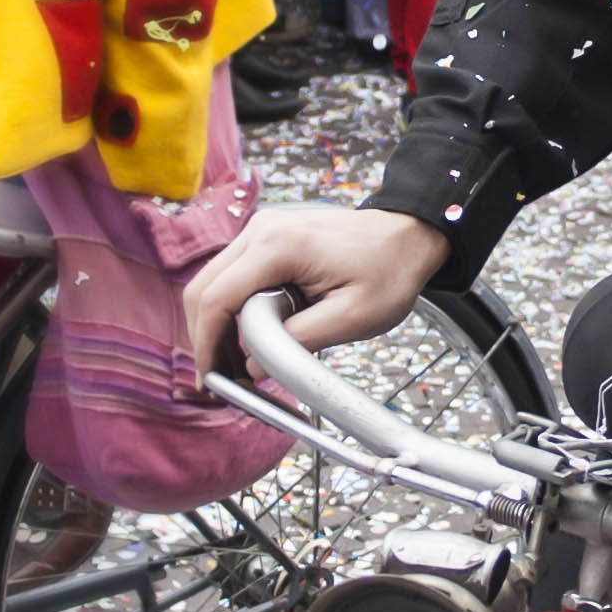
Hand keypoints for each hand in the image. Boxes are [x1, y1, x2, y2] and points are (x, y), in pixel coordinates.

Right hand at [186, 203, 449, 367]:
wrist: (408, 235)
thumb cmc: (388, 272)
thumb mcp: (352, 317)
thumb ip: (298, 342)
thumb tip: (253, 367)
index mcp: (279, 246)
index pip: (218, 298)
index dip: (206, 344)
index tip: (212, 381)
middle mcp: (260, 231)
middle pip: (203, 289)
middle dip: (205, 339)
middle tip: (221, 380)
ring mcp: (260, 230)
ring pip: (212, 282)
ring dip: (216, 326)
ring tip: (237, 366)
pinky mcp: (266, 238)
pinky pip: (232, 276)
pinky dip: (231, 310)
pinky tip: (249, 339)